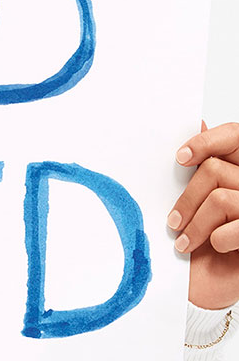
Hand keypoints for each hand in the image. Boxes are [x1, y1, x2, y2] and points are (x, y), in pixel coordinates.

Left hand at [173, 121, 238, 309]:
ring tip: (184, 242)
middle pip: (215, 170)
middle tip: (172, 223)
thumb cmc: (209, 240)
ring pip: (220, 198)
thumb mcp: (202, 200)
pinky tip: (215, 249)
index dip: (208, 141)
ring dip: (194, 225)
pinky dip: (215, 241)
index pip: (236, 135)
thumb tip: (196, 121)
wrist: (212, 283)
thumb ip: (204, 167)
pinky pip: (232, 228)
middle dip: (187, 199)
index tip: (181, 157)